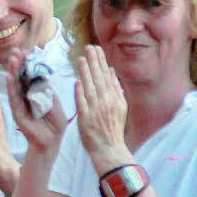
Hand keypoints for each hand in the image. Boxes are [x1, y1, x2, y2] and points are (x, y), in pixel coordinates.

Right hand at [6, 48, 67, 153]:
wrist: (52, 141)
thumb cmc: (55, 123)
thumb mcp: (54, 102)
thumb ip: (46, 90)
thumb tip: (40, 74)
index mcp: (35, 93)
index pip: (30, 74)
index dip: (28, 63)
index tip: (26, 50)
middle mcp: (26, 96)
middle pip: (20, 76)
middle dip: (18, 63)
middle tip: (16, 50)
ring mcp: (20, 104)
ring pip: (15, 84)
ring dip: (13, 71)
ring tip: (11, 59)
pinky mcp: (17, 112)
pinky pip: (13, 97)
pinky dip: (11, 86)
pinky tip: (9, 76)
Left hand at [75, 45, 130, 171]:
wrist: (109, 150)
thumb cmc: (111, 129)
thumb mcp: (119, 107)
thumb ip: (115, 89)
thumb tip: (111, 71)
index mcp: (115, 99)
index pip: (107, 76)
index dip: (101, 62)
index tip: (96, 49)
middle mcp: (107, 103)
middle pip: (99, 78)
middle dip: (94, 62)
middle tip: (89, 47)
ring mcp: (97, 110)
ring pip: (91, 87)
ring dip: (86, 72)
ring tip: (81, 58)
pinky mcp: (87, 118)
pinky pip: (83, 102)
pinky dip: (80, 91)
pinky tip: (77, 81)